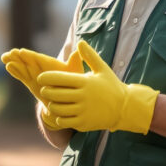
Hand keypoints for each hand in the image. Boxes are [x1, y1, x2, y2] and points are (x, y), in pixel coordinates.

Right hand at [1, 47, 82, 129]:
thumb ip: (74, 62)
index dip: (30, 56)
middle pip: (28, 61)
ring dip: (14, 63)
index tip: (22, 52)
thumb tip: (77, 52)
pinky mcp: (30, 82)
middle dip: (19, 58)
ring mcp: (34, 74)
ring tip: (4, 57)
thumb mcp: (74, 71)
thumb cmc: (73, 82)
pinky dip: (15, 72)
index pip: (38, 59)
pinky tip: (8, 66)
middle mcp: (41, 67)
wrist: (68, 96)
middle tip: (10, 53)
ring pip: (23, 67)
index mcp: (50, 64)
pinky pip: (22, 76)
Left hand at [37, 41, 157, 133]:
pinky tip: (60, 113)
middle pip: (55, 94)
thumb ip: (90, 55)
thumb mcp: (102, 69)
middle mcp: (83, 97)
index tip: (41, 78)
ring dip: (51, 105)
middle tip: (44, 90)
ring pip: (57, 109)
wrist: (125, 108)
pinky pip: (63, 121)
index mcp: (85, 82)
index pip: (59, 78)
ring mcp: (83, 111)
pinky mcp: (84, 123)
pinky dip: (58, 117)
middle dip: (46, 91)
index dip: (46, 77)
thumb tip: (80, 41)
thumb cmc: (111, 86)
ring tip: (52, 102)